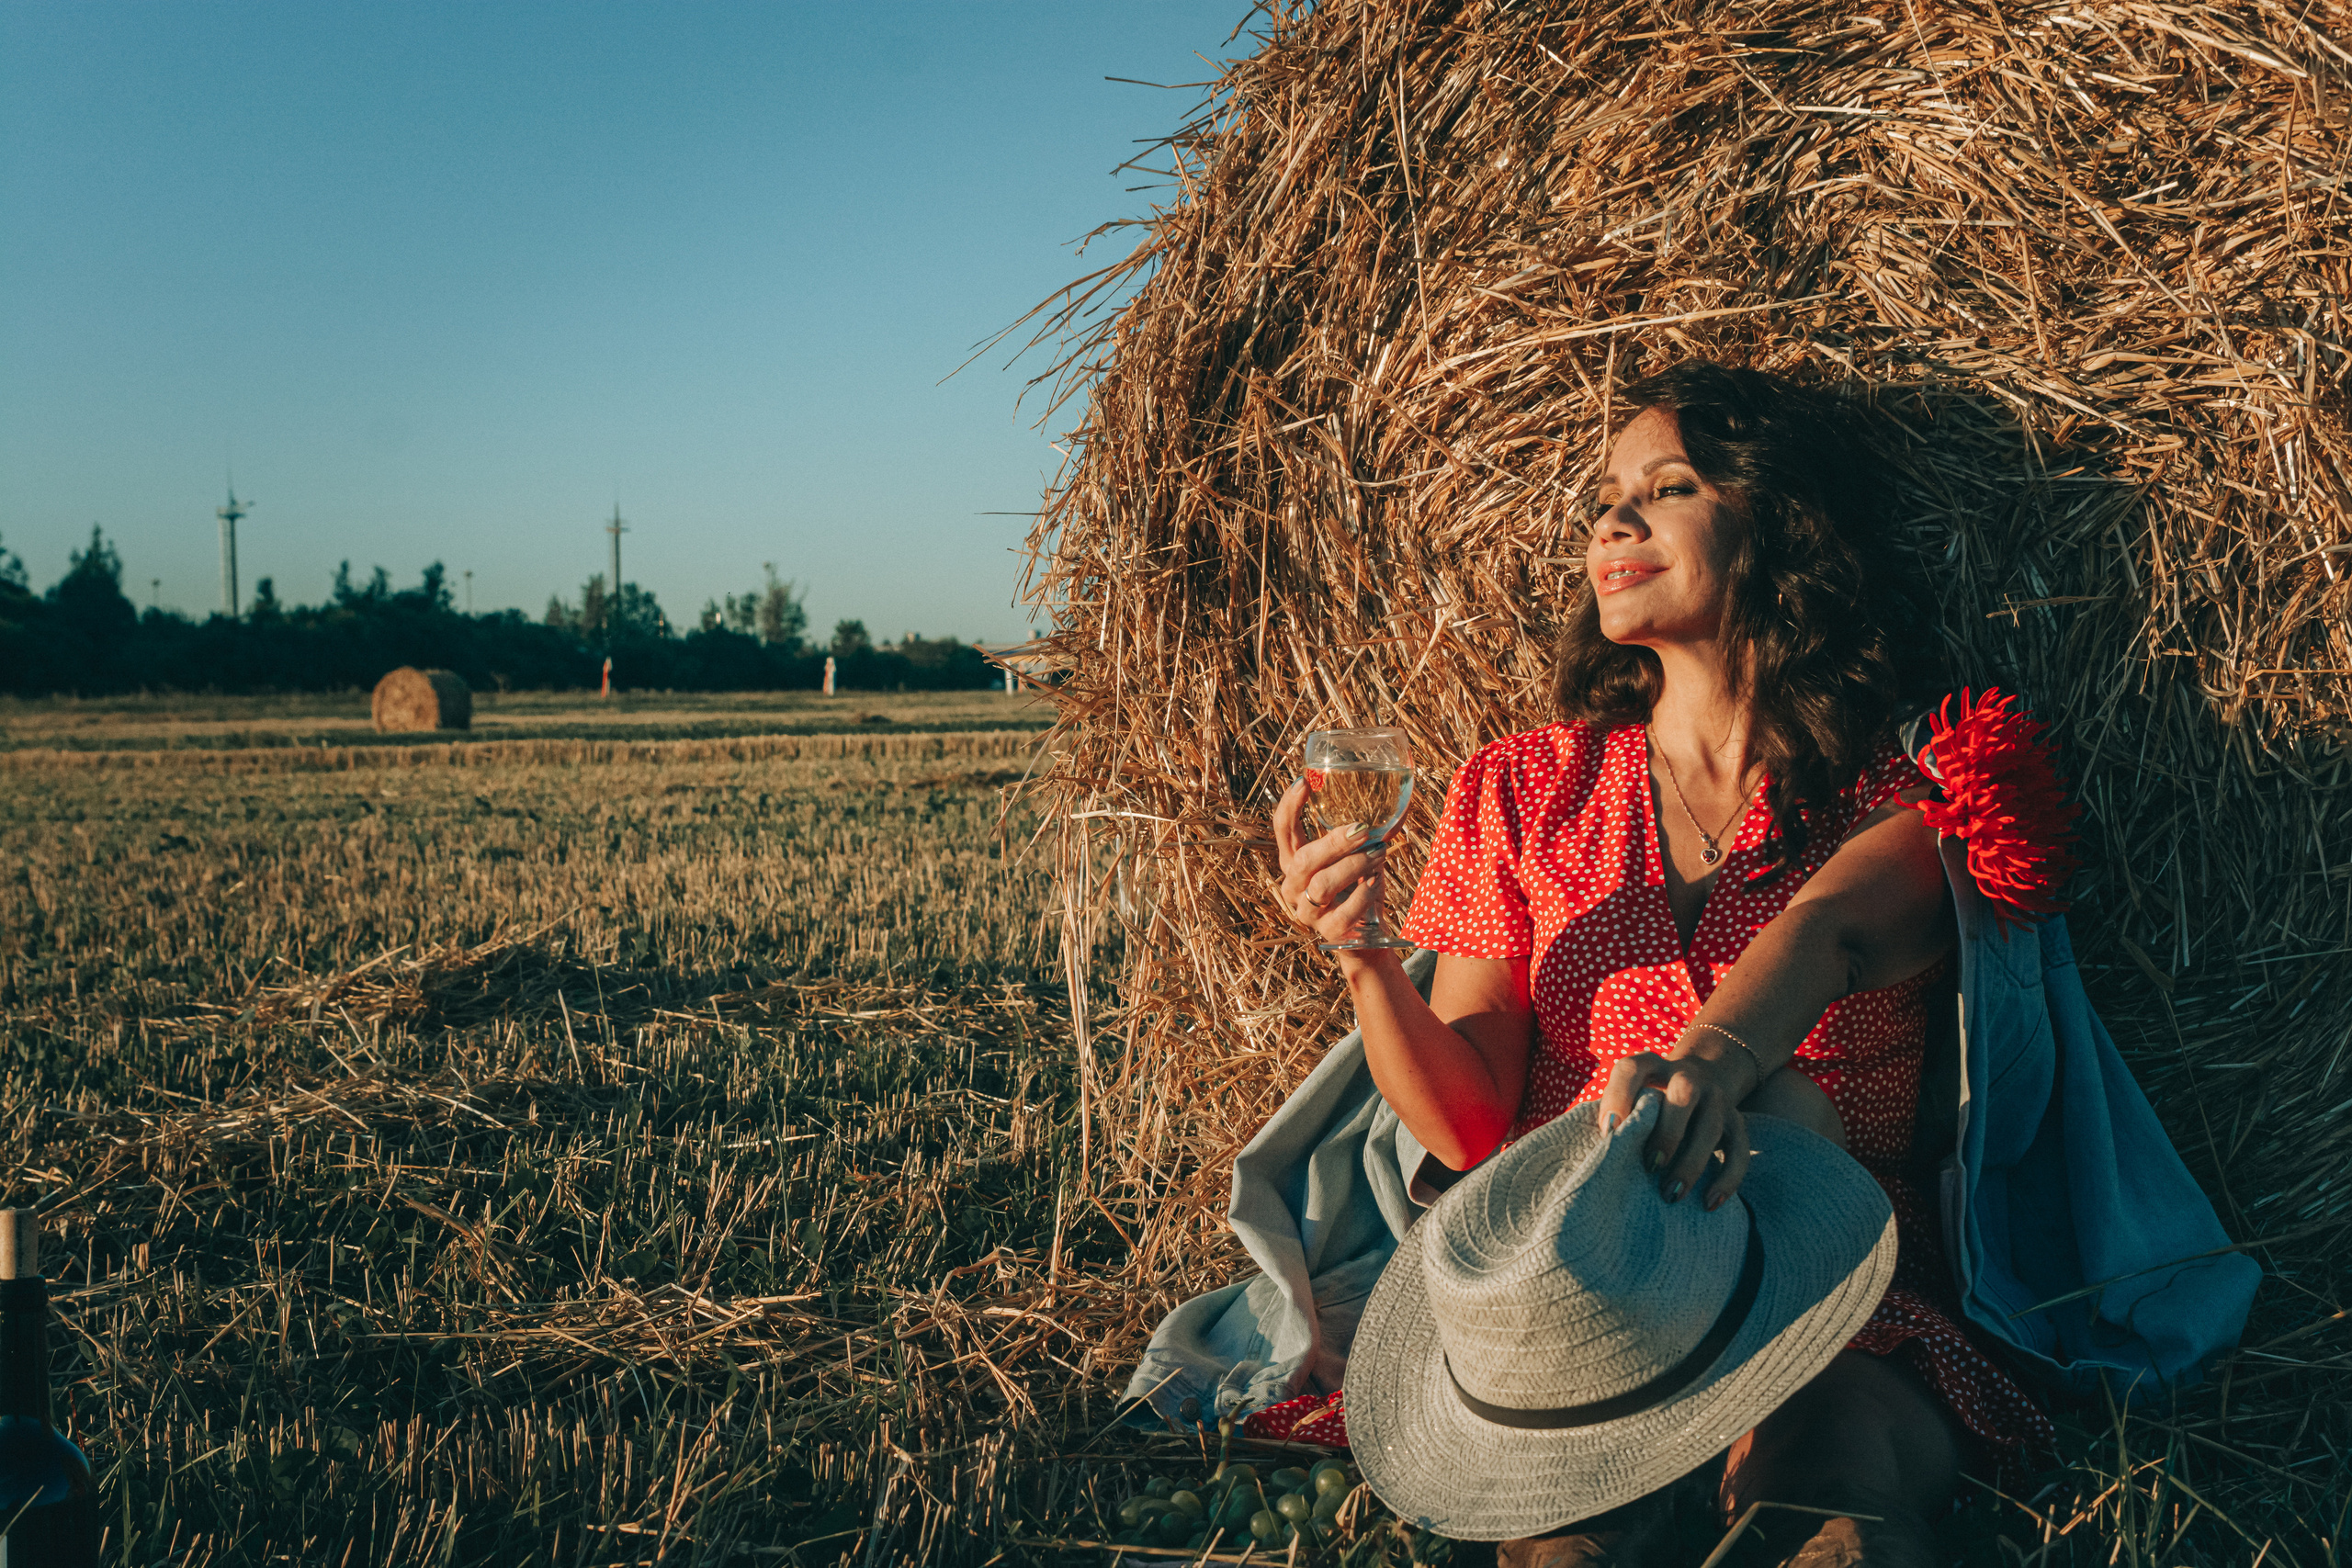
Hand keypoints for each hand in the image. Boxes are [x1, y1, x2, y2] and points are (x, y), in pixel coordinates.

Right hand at [1271, 775, 1400, 953]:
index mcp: (1295, 863)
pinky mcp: (1329, 933)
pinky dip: (1364, 893)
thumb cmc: (1361, 888)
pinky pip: (1344, 912)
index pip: (1283, 831)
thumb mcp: (1359, 857)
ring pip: (1322, 885)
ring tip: (1379, 853)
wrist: (1367, 936)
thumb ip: (1368, 835)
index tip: (1304, 781)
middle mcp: (1293, 887)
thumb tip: (1397, 802)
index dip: (1289, 806)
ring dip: (1354, 865)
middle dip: (1335, 842)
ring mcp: (1308, 912)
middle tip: (1363, 829)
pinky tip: (1377, 880)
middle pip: (1303, 860)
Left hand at [1597, 1050, 1752, 1209]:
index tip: (1608, 1133)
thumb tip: (1598, 1152)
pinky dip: (1728, 1177)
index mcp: (1651, 1065)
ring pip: (1710, 1126)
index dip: (1618, 1098)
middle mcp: (1687, 1076)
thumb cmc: (1651, 1098)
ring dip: (1691, 1162)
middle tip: (1650, 1167)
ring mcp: (1716, 1098)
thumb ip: (1616, 1113)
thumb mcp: (1632, 1094)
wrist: (1703, 1077)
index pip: (1632, 1069)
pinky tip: (1709, 1202)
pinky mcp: (1737, 1122)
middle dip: (1667, 1132)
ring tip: (1671, 1194)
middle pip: (1683, 1093)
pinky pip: (1740, 1149)